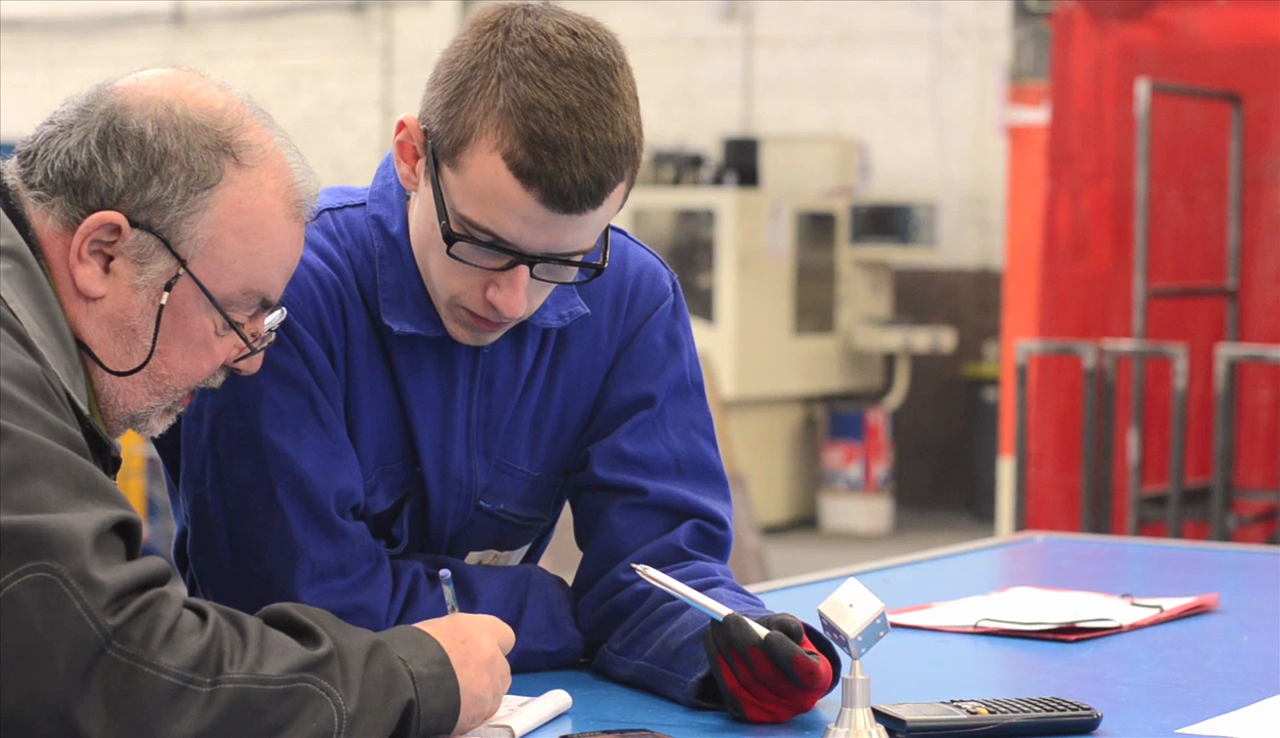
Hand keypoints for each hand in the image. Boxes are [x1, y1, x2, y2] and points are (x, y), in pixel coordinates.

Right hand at [414, 613, 515, 733]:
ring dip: (479, 698)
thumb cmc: (409, 649)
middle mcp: (491, 655)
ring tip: (452, 699)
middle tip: (461, 681)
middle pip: (501, 669)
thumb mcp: (433, 631)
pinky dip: (469, 716)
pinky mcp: (482, 712)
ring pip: (493, 695)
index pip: (505, 636)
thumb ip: (454, 640)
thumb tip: (451, 649)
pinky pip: (481, 715)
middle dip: (486, 676)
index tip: (478, 653)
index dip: (492, 646)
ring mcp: (490, 686)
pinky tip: (449, 713)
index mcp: (478, 630)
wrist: (403, 680)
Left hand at [704, 613, 838, 722]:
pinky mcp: (749, 713)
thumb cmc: (785, 641)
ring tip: (718, 623)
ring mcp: (773, 711)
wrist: (771, 662)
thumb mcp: (791, 629)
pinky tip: (713, 641)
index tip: (770, 635)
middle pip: (768, 675)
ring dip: (726, 647)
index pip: (806, 672)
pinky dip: (718, 662)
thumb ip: (789, 625)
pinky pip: (729, 688)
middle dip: (746, 643)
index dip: (787, 655)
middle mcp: (799, 700)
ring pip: (745, 679)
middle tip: (730, 619)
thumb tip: (782, 627)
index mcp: (818, 677)